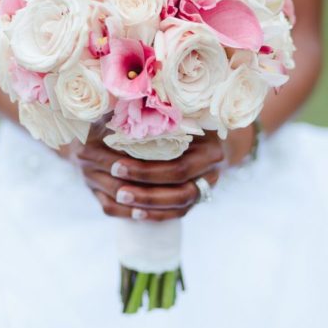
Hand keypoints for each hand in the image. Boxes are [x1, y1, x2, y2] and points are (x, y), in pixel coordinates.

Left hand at [72, 126, 224, 221]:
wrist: (207, 127)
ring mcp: (207, 185)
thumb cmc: (182, 114)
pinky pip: (178, 213)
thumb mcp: (171, 112)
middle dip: (146, 192)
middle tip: (118, 191)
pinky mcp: (197, 197)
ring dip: (149, 205)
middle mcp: (212, 169)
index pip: (178, 167)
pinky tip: (135, 213)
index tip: (115, 165)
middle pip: (180, 191)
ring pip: (180, 205)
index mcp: (210, 147)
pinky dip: (157, 215)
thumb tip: (118, 113)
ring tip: (122, 199)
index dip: (146, 170)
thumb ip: (153, 117)